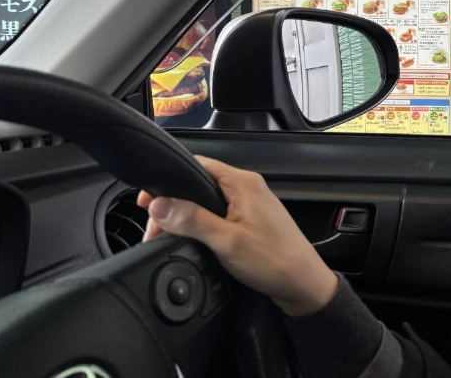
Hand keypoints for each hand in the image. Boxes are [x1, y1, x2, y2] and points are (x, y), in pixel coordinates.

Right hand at [138, 155, 337, 317]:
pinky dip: (199, 225)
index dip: (169, 181)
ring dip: (185, 216)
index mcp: (243, 183)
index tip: (147, 201)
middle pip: (198, 185)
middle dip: (173, 204)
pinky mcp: (249, 221)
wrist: (303, 285)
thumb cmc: (275, 261)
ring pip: (205, 202)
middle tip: (154, 229)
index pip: (197, 165)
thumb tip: (160, 205)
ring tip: (165, 236)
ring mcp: (249, 205)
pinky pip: (217, 215)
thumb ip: (193, 220)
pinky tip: (189, 240)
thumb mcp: (227, 241)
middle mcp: (247, 188)